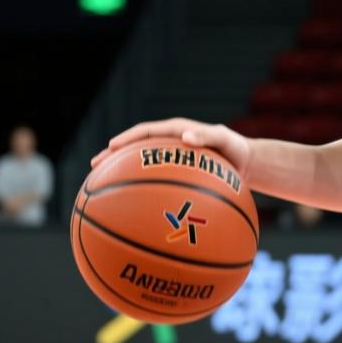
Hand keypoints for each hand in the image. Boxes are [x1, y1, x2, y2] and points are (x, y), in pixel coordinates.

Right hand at [90, 118, 252, 180]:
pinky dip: (141, 193)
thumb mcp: (226, 139)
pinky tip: (131, 211)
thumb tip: (187, 138)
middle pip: (135, 150)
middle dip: (113, 156)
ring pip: (140, 168)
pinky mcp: (176, 176)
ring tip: (100, 188)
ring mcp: (171, 162)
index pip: (145, 132)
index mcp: (176, 131)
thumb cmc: (236, 149)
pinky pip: (155, 184)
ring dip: (121, 175)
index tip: (110, 147)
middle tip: (94, 167)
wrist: (247, 164)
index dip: (126, 139)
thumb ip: (208, 135)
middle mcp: (169, 146)